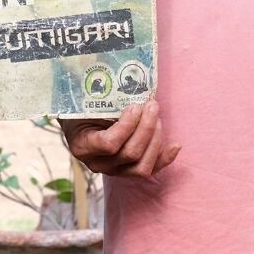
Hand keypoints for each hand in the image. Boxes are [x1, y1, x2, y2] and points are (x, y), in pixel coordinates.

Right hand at [60, 101, 180, 178]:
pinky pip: (151, 171)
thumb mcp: (83, 104)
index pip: (109, 144)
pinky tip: (175, 145)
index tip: (134, 106)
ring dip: (155, 140)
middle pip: (130, 154)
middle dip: (146, 128)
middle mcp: (97, 164)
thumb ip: (98, 100)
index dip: (126, 126)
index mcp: (82, 146)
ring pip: (142, 166)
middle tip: (151, 106)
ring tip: (157, 118)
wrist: (78, 124)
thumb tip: (124, 82)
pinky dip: (165, 158)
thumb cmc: (80, 110)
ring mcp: (114, 171)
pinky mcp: (128, 171)